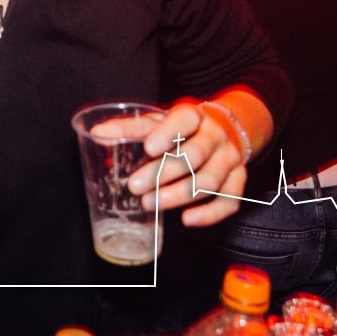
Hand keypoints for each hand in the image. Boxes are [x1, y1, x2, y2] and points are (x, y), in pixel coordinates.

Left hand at [125, 102, 247, 227]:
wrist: (223, 129)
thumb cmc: (181, 128)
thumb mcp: (157, 122)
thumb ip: (129, 129)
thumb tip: (97, 133)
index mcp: (194, 115)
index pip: (184, 120)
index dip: (167, 133)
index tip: (148, 148)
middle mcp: (216, 135)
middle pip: (194, 156)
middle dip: (163, 174)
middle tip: (134, 187)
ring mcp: (230, 158)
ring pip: (210, 181)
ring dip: (178, 196)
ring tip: (150, 204)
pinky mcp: (238, 179)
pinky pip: (229, 201)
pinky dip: (209, 214)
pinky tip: (187, 220)